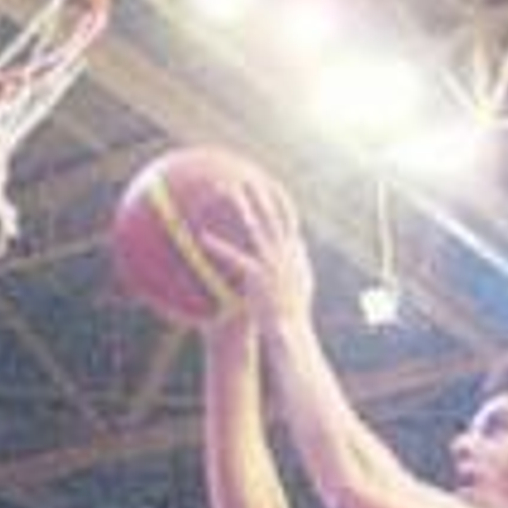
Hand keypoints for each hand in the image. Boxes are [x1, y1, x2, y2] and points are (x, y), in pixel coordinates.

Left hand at [201, 178, 313, 328]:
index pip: (288, 219)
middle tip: (244, 177)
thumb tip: (300, 243)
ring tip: (222, 192)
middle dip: (258, 194)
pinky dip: (218, 246)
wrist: (291, 330)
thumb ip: (300, 259)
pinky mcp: (257, 275)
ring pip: (253, 227)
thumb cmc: (294, 310)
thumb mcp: (304, 281)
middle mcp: (283, 252)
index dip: (279, 200)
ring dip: (237, 207)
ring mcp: (271, 262)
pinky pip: (233, 256)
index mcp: (294, 253)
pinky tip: (202, 237)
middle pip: (270, 215)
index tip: (270, 184)